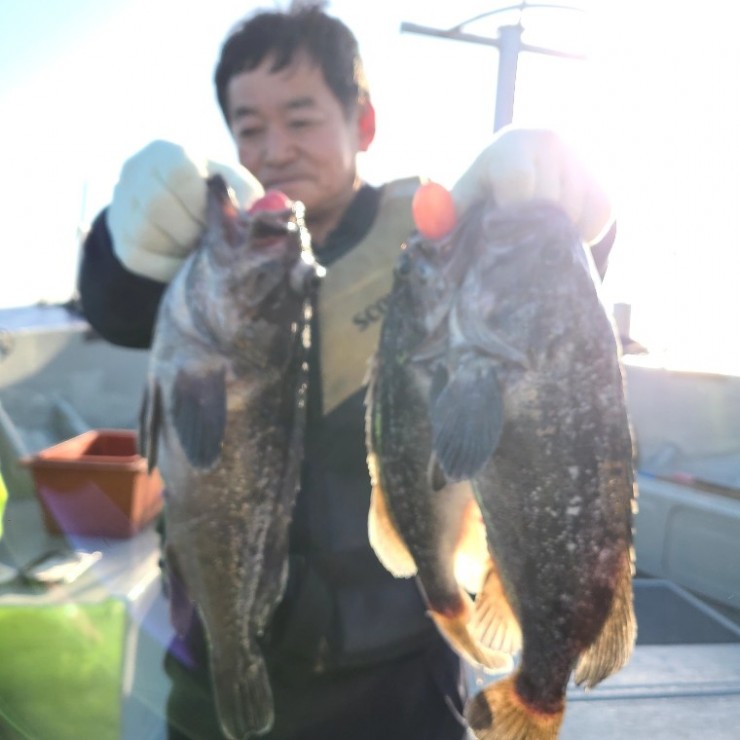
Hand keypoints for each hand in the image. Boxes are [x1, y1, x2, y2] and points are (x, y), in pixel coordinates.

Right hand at [107, 140, 262, 280]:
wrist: (177, 213)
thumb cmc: (214, 195)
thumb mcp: (234, 185)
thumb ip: (249, 195)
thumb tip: (268, 211)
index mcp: (165, 153)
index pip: (178, 173)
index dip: (201, 200)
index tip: (216, 215)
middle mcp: (134, 174)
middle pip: (158, 205)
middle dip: (192, 227)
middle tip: (210, 236)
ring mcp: (122, 208)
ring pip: (147, 234)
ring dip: (182, 246)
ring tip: (199, 245)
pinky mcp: (122, 243)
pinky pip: (142, 259)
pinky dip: (171, 265)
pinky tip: (186, 257)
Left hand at [451, 126, 612, 244]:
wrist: (516, 170)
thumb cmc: (482, 192)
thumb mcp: (460, 201)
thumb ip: (444, 213)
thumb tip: (433, 225)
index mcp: (511, 145)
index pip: (519, 182)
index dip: (509, 214)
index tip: (501, 234)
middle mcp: (550, 143)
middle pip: (549, 203)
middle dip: (530, 230)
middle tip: (514, 245)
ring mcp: (580, 162)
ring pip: (575, 216)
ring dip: (554, 236)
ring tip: (531, 235)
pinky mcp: (600, 186)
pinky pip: (596, 221)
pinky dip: (577, 235)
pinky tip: (554, 232)